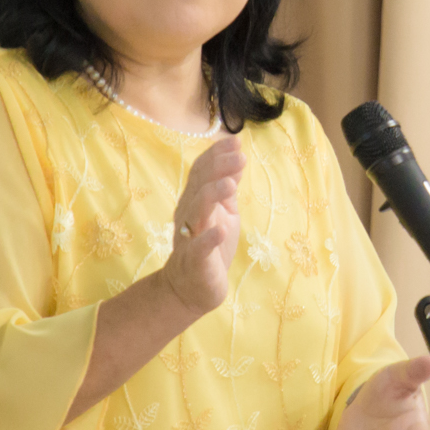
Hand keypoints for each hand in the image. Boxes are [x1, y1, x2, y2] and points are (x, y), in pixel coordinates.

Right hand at [156, 136, 243, 317]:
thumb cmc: (209, 246)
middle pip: (199, 185)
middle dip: (219, 168)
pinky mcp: (195, 260)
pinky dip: (209, 238)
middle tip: (241, 157)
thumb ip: (227, 188)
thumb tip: (238, 158)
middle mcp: (188, 214)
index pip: (201, 171)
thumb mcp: (224, 212)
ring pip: (196, 210)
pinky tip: (221, 230)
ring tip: (231, 184)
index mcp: (195, 200)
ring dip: (212, 195)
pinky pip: (199, 247)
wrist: (191, 288)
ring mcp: (189, 236)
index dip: (217, 154)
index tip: (237, 141)